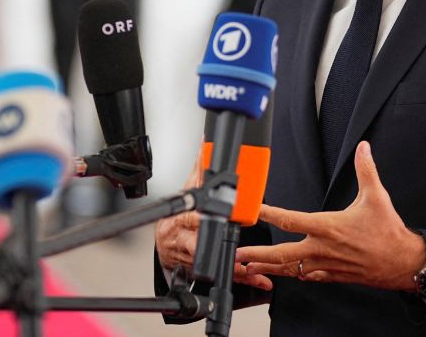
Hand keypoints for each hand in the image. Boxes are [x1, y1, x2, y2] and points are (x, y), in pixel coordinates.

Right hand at [154, 151, 272, 289]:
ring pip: (214, 263)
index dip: (199, 217)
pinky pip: (226, 275)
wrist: (165, 245)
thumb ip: (198, 171)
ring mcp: (190, 258)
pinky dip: (245, 278)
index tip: (209, 213)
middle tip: (232, 248)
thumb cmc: (178, 216)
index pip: (189, 216)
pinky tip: (260, 280)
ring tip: (251, 265)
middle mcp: (182, 240)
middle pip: (195, 244)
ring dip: (236, 266)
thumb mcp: (187, 192)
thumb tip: (206, 144)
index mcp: (178, 219)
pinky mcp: (203, 271)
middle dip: (210, 246)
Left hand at [234, 142, 425, 290]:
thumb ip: (366, 170)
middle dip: (257, 255)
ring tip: (250, 269)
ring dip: (269, 269)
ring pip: (291, 269)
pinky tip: (286, 273)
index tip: (254, 210)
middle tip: (238, 254)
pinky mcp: (333, 275)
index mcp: (328, 227)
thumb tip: (363, 148)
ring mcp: (326, 265)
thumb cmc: (388, 232)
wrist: (402, 263)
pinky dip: (294, 275)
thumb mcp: (376, 196)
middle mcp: (322, 248)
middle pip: (281, 253)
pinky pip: (308, 277)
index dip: (268, 213)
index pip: (290, 219)